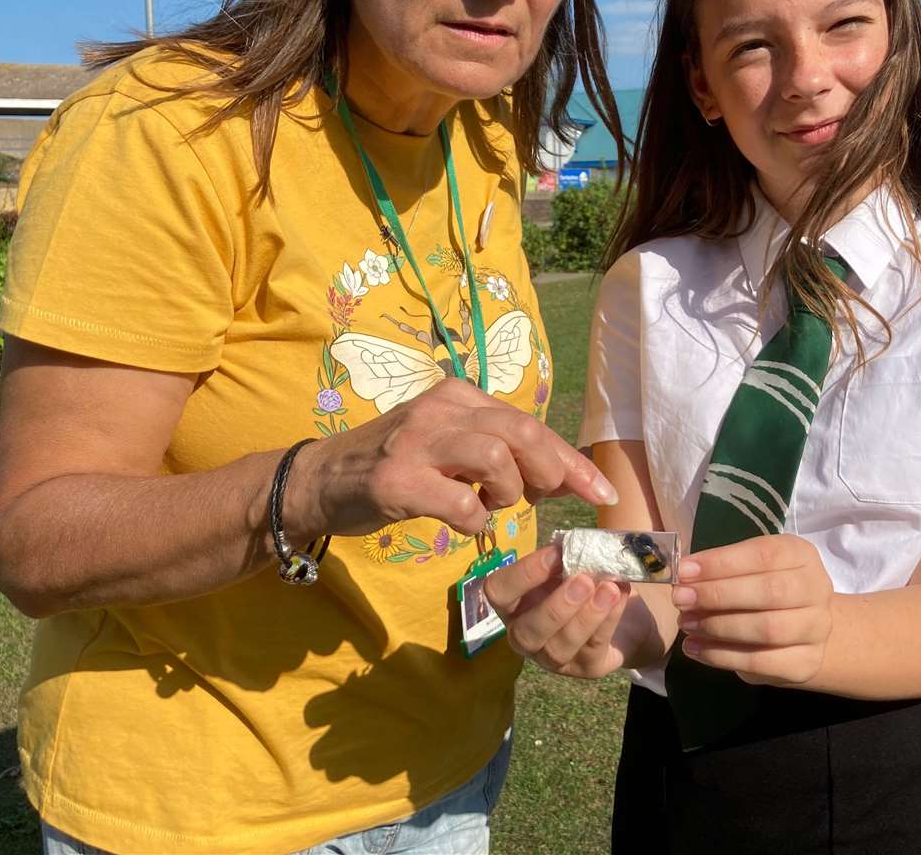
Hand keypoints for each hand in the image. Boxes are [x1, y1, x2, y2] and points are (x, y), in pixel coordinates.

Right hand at [296, 379, 617, 538]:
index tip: (600, 492)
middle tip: (556, 500)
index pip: (529, 422)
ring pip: (496, 456)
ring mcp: (417, 443)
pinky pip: (459, 501)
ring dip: (507, 491)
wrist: (320, 479)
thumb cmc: (394, 466)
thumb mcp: (448, 444)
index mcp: (458, 396)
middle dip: (555, 471)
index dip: (571, 459)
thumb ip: (497, 451)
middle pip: (521, 432)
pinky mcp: (396, 480)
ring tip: (492, 505)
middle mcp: (441, 410)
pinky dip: (473, 519)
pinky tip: (462, 523)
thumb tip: (559, 476)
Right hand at [483, 545, 631, 677]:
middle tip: (583, 581)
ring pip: (559, 649)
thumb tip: (575, 547)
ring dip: (586, 617)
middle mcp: (525, 635)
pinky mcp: (585, 668)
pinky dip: (608, 620)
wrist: (621, 614)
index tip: (556, 554)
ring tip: (609, 589)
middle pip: (525, 633)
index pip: (498, 592)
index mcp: (513, 603)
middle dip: (554, 608)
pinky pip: (592, 648)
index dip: (523, 574)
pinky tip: (620, 596)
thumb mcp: (570, 566)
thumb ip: (566, 558)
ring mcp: (553, 658)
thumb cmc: (583, 582)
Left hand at [671, 534, 833, 687]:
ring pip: (768, 629)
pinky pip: (761, 662)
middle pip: (770, 592)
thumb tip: (683, 575)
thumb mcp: (746, 568)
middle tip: (681, 599)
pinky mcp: (805, 663)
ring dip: (719, 627)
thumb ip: (720, 569)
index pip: (764, 554)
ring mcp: (816, 628)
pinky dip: (722, 656)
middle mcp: (816, 589)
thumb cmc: (763, 588)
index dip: (721, 563)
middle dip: (718, 595)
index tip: (684, 570)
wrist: (800, 630)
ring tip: (686, 624)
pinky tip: (695, 648)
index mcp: (800, 555)